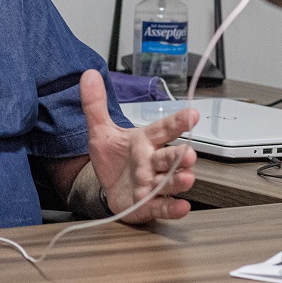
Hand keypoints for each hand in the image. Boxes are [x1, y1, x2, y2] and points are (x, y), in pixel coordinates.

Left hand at [80, 69, 197, 222]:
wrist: (105, 187)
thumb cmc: (113, 159)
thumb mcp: (100, 130)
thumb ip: (95, 104)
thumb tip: (88, 74)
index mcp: (145, 141)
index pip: (163, 129)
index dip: (178, 122)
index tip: (192, 114)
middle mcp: (152, 162)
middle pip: (170, 158)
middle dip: (181, 156)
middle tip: (189, 154)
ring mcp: (152, 184)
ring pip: (169, 181)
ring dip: (179, 180)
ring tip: (187, 177)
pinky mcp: (148, 204)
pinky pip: (162, 207)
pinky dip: (172, 208)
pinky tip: (182, 206)